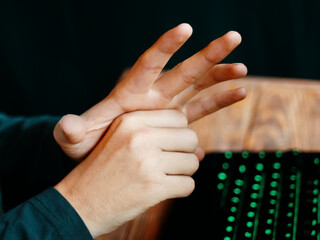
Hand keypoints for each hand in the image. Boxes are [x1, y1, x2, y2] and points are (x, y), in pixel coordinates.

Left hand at [54, 23, 246, 159]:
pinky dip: (221, 101)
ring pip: (199, 86)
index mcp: (131, 92)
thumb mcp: (76, 139)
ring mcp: (167, 107)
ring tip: (242, 68)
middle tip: (234, 37)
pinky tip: (241, 93)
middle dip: (208, 54)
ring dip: (220, 76)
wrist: (105, 155)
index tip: (185, 28)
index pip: (150, 63)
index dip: (166, 46)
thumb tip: (66, 127)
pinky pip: (203, 109)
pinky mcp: (176, 121)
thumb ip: (71, 132)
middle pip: (184, 70)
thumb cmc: (89, 144)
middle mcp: (154, 94)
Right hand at [54, 110, 202, 237]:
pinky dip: (180, 190)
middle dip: (184, 153)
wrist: (79, 204)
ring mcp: (148, 162)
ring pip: (193, 162)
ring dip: (182, 173)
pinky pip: (188, 185)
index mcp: (131, 120)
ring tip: (161, 177)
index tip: (165, 145)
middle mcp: (140, 137)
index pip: (179, 117)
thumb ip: (160, 137)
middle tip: (166, 164)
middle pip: (190, 138)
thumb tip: (202, 151)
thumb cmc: (103, 171)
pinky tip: (161, 190)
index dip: (177, 133)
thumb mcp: (121, 140)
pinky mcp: (154, 188)